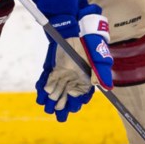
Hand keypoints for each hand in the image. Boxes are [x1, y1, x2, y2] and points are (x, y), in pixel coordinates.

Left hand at [35, 4, 113, 121]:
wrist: (76, 30)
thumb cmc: (90, 44)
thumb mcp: (99, 58)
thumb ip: (101, 73)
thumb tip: (102, 87)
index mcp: (87, 78)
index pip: (82, 93)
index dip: (76, 101)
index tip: (72, 107)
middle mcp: (76, 78)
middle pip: (68, 94)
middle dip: (63, 103)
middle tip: (57, 113)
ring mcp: (65, 73)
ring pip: (58, 89)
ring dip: (53, 97)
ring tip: (48, 107)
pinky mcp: (56, 67)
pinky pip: (50, 79)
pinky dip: (46, 86)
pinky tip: (43, 93)